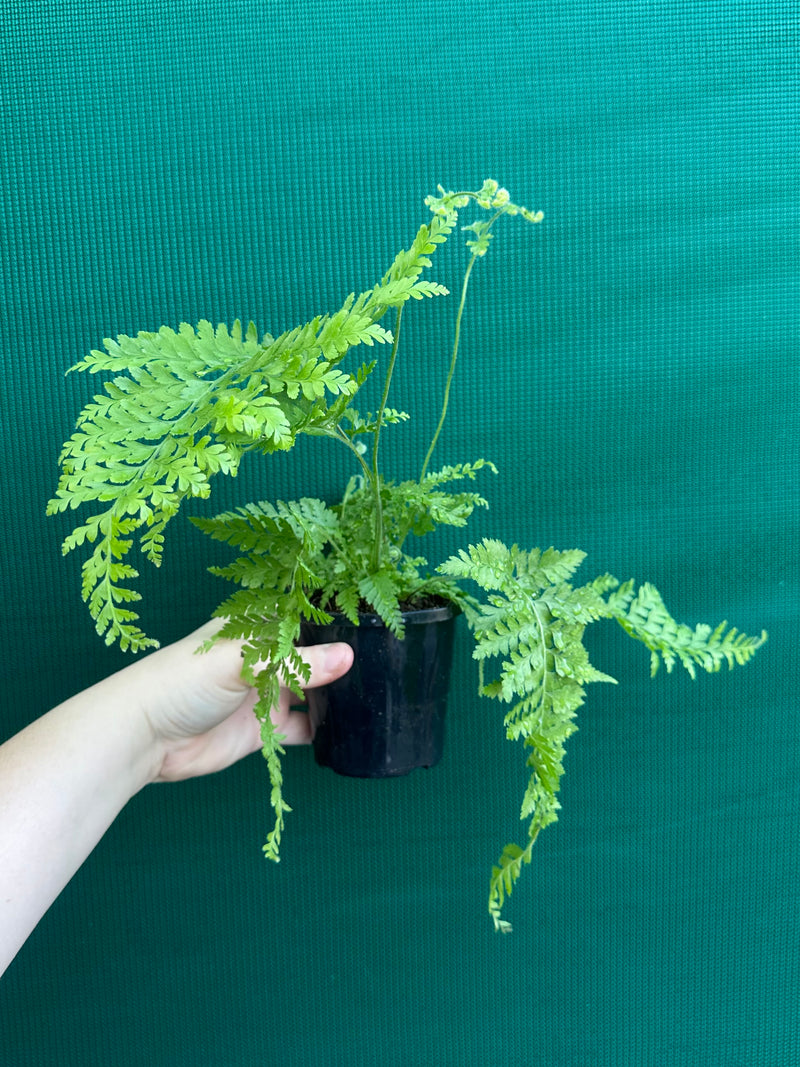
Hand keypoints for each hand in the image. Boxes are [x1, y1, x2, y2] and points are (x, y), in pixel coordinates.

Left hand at [134, 621, 354, 783]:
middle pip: (311, 653)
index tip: (375, 619)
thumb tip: (349, 657)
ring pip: (310, 690)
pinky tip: (348, 726)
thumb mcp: (240, 661)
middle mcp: (263, 658)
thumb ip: (295, 660)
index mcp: (253, 627)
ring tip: (374, 691)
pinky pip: (300, 726)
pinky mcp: (263, 729)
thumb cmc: (183, 680)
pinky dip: (322, 727)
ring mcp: (264, 693)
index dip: (333, 617)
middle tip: (385, 659)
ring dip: (334, 692)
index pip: (301, 616)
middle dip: (340, 657)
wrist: (144, 736)